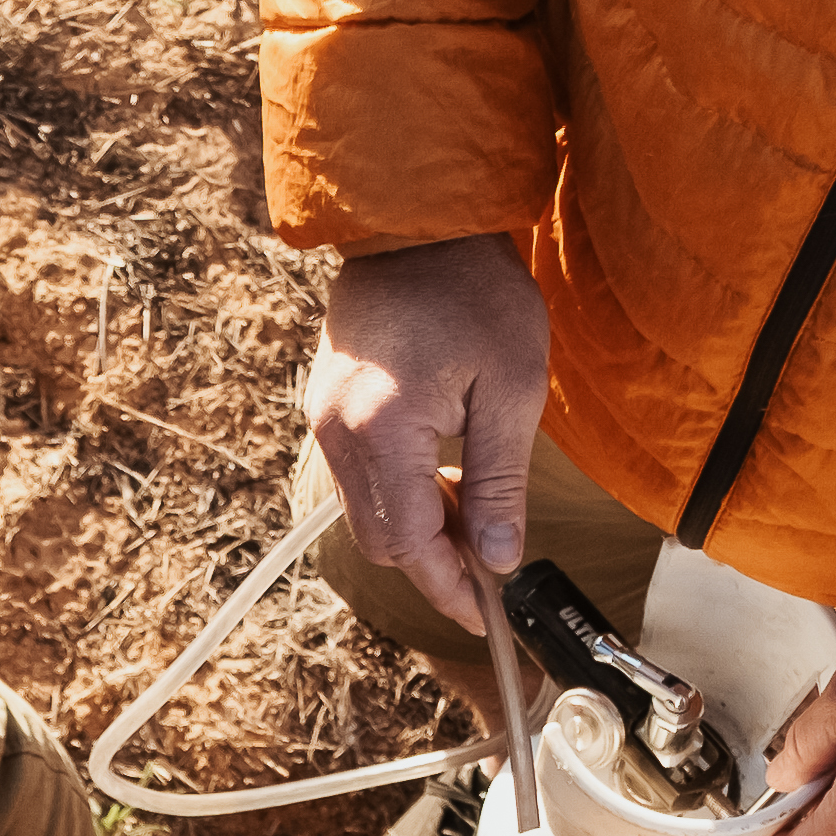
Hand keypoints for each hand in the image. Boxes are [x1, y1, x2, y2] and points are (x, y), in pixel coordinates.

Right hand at [310, 233, 554, 642]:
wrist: (418, 223)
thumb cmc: (475, 292)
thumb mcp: (512, 387)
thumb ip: (500, 482)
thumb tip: (499, 558)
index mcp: (383, 431)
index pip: (410, 543)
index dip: (449, 587)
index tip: (487, 613)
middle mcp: (338, 433)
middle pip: (381, 540)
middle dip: (435, 564)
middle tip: (490, 564)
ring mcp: (323, 419)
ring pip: (366, 515)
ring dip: (418, 530)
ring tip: (472, 515)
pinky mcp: (324, 407)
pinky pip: (357, 478)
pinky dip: (399, 496)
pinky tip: (441, 478)